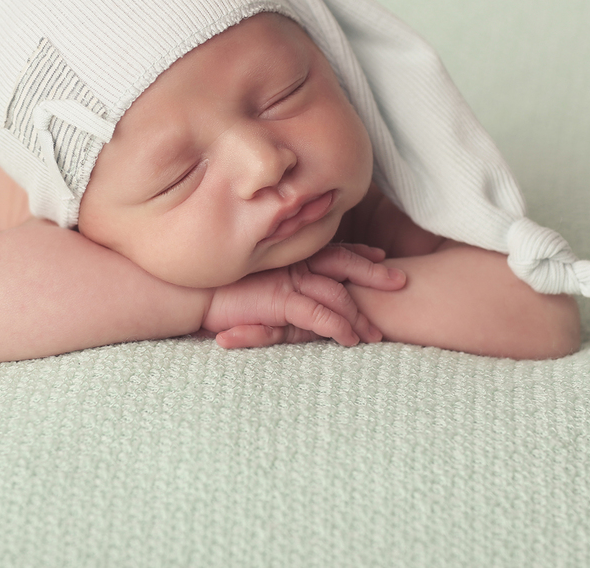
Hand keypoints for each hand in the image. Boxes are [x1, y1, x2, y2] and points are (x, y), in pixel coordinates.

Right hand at [200, 244, 404, 348]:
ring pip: (336, 294)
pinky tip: (350, 340)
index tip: (379, 254)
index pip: (330, 250)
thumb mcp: (251, 277)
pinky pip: (317, 315)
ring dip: (358, 315)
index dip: (357, 252)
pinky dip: (337, 327)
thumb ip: (272, 274)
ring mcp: (287, 280)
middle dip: (374, 272)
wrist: (188, 292)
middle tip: (401, 280)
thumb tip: (281, 280)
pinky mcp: (279, 300)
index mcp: (289, 254)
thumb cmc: (216, 286)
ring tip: (376, 335)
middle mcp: (292, 263)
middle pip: (343, 263)